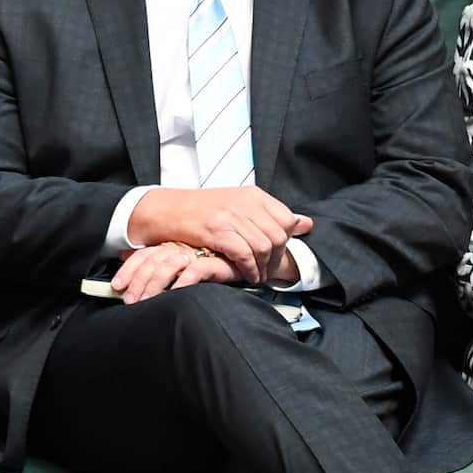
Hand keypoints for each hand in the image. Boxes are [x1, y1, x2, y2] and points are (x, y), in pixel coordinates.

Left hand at [110, 242, 237, 303]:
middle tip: (131, 301)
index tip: (117, 286)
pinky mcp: (219, 261)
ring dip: (155, 284)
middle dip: (138, 282)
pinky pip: (197, 270)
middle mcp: (184, 247)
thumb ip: (160, 266)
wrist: (249, 263)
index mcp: (173, 245)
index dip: (129, 269)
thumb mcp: (183, 266)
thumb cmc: (216, 267)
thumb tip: (128, 262)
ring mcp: (200, 253)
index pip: (145, 253)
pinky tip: (175, 293)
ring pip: (170, 265)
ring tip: (147, 300)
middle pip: (154, 260)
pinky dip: (184, 281)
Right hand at [128, 187, 312, 283]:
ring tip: (259, 277)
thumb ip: (272, 215)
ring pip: (263, 246)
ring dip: (264, 267)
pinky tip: (247, 276)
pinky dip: (249, 269)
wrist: (166, 210)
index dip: (287, 240)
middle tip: (270, 272)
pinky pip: (244, 254)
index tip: (278, 254)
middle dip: (277, 258)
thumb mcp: (241, 205)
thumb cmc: (203, 211)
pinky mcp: (216, 231)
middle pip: (278, 235)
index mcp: (254, 195)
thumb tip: (306, 224)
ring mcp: (231, 216)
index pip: (287, 218)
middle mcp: (245, 203)